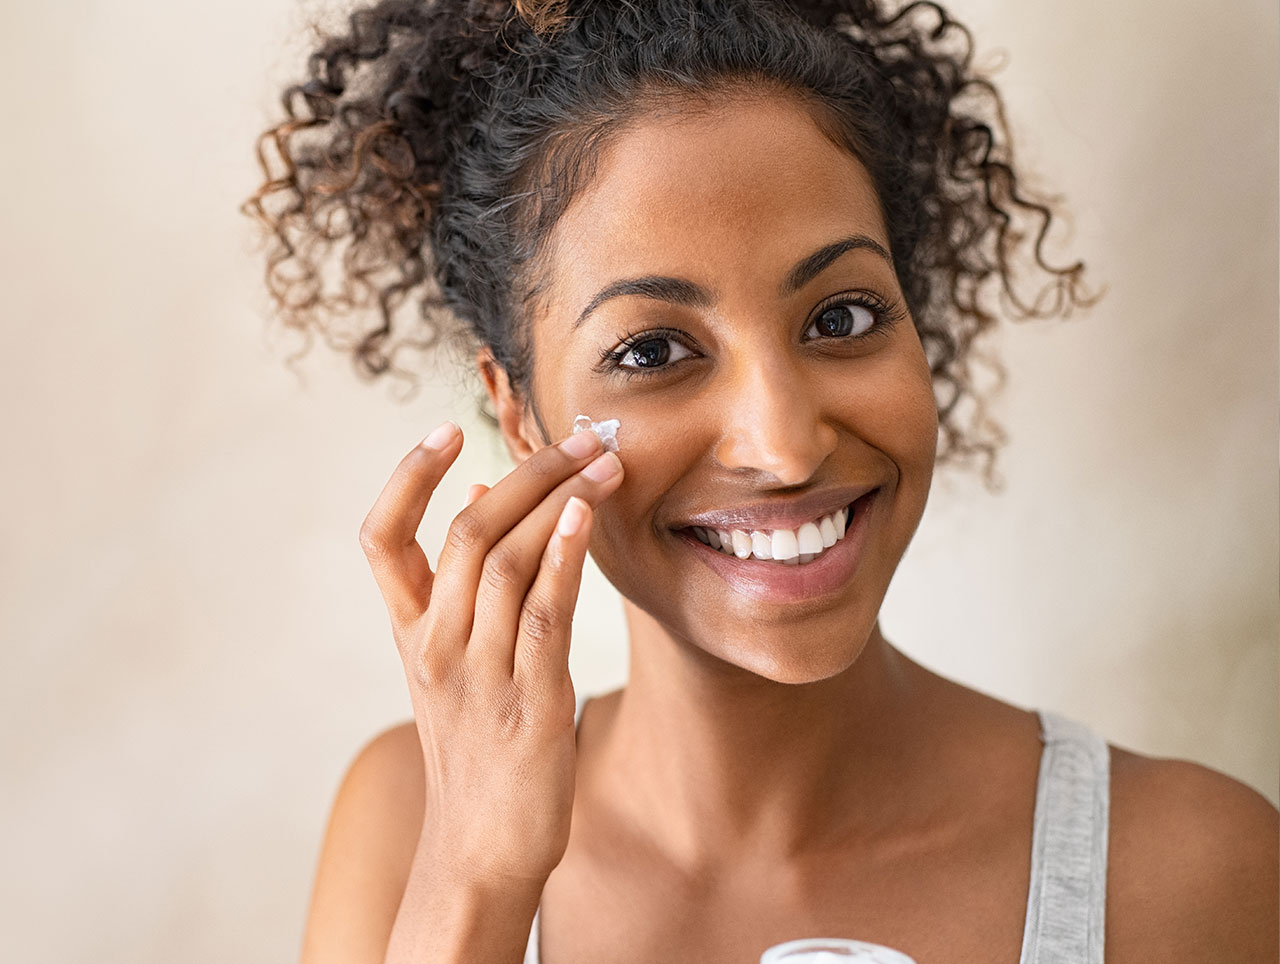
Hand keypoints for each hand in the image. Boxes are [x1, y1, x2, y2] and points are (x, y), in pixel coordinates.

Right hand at [358, 421, 623, 888]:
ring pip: (509, 561)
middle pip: (468, 533)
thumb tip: (479, 498)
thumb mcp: (451, 665)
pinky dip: (563, 557)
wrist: (481, 848)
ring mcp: (480, 674)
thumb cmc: (475, 747)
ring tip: (604, 462)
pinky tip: (586, 516)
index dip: (407, 478)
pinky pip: (544, 613)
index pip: (381, 538)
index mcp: (411, 634)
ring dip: (560, 500)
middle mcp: (436, 646)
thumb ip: (461, 587)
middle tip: (581, 437)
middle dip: (528, 472)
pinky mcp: (531, 701)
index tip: (446, 431)